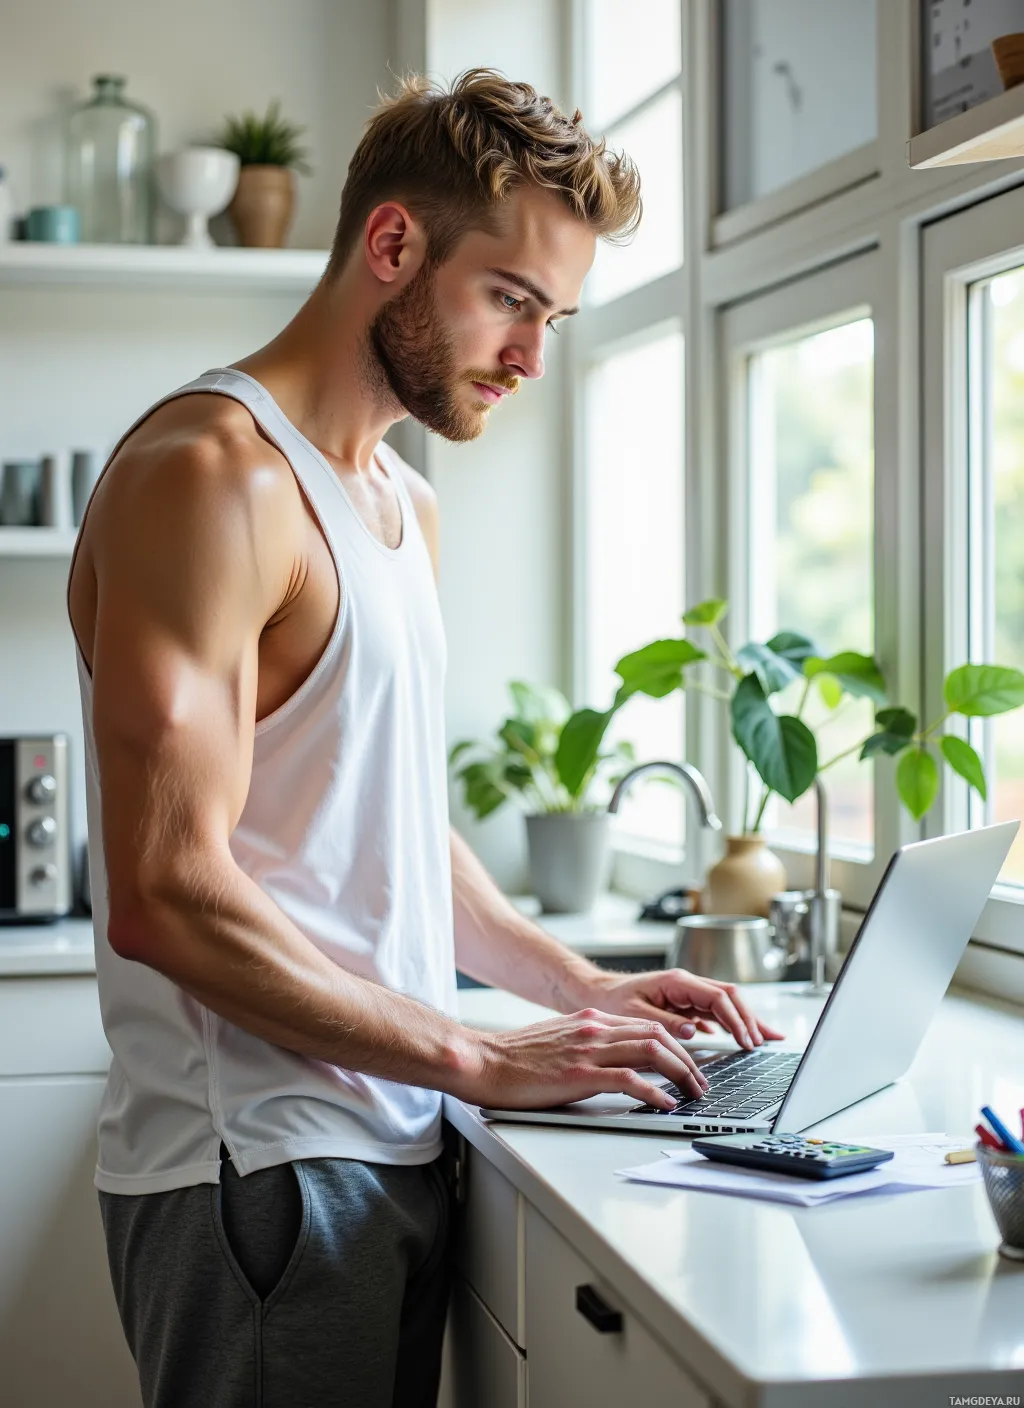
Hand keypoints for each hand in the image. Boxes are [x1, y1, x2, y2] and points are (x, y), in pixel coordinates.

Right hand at [454, 1009, 710, 1111]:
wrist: (483, 1060)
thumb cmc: (513, 1058)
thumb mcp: (557, 1039)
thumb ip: (586, 1043)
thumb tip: (611, 1062)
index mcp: (590, 1019)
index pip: (647, 1024)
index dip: (675, 1043)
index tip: (689, 1061)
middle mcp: (594, 1028)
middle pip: (658, 1035)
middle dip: (687, 1058)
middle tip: (700, 1081)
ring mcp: (588, 1050)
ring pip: (651, 1051)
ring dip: (680, 1073)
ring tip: (693, 1092)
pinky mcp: (579, 1074)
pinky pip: (629, 1080)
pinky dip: (654, 1091)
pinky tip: (665, 1103)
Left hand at [580, 968, 785, 1049]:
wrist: (594, 993)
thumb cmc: (611, 1001)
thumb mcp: (635, 1013)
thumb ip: (665, 1021)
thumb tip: (693, 1030)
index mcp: (678, 981)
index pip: (718, 997)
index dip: (736, 1019)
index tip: (747, 1040)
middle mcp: (686, 984)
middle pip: (729, 997)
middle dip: (749, 1018)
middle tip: (763, 1042)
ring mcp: (686, 993)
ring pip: (725, 1004)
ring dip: (744, 1020)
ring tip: (764, 1039)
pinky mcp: (683, 1004)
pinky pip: (713, 1012)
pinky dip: (730, 1023)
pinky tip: (740, 1036)